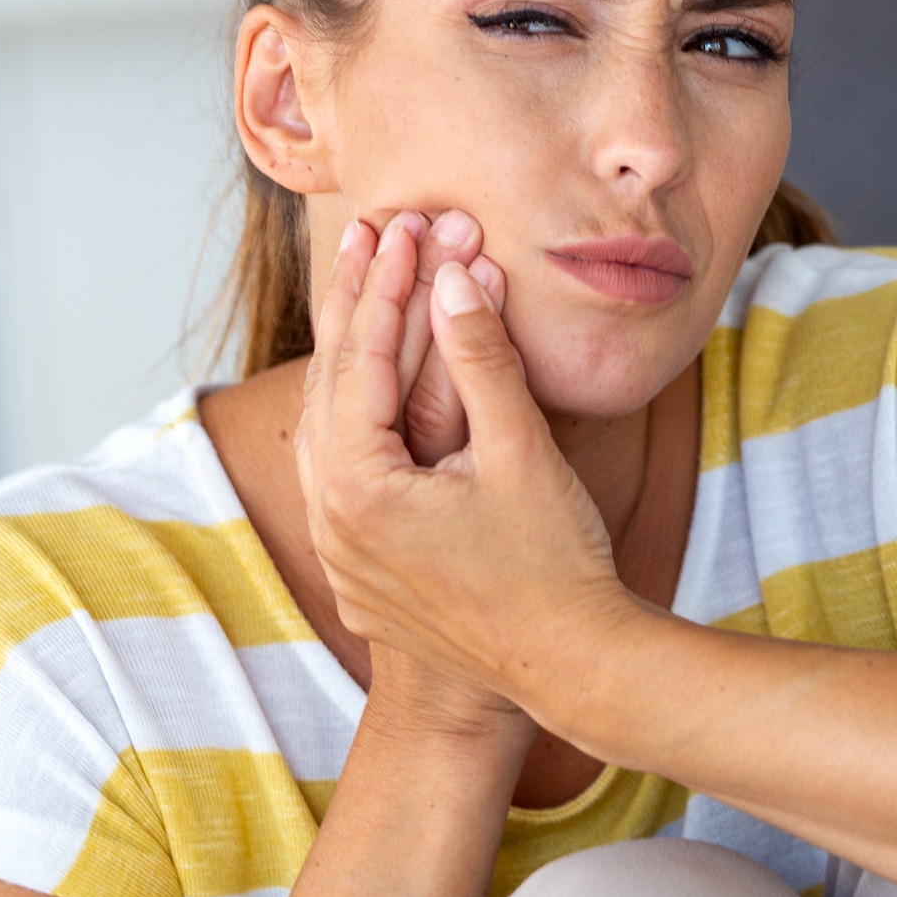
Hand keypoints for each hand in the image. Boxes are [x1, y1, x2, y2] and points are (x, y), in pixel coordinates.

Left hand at [296, 214, 626, 704]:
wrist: (569, 670)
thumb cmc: (554, 565)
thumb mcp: (519, 450)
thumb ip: (480, 358)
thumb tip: (452, 275)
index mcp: (356, 489)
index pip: (361, 360)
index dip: (386, 284)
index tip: (405, 225)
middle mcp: (329, 521)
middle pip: (330, 387)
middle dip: (356, 305)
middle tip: (368, 234)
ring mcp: (340, 552)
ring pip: (327, 431)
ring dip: (351, 358)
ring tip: (364, 289)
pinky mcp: (361, 572)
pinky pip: (340, 473)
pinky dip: (356, 416)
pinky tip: (366, 386)